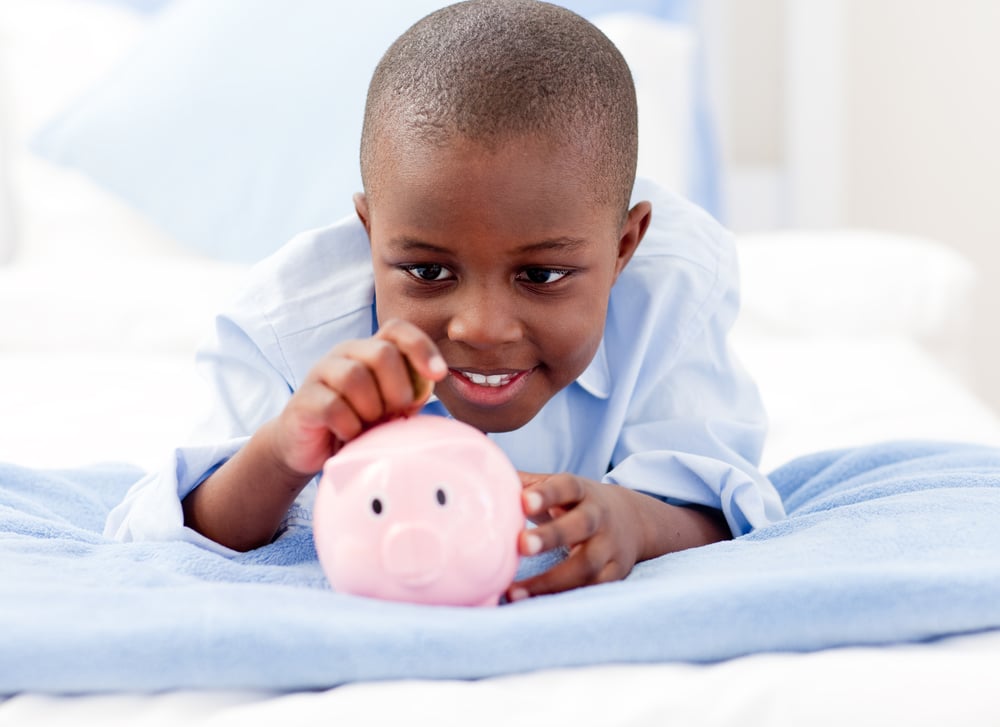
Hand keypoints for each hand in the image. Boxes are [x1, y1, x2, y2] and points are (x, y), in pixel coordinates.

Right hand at [270, 319, 446, 476]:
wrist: (311, 448)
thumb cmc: (358, 423)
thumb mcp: (390, 407)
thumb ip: (410, 392)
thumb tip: (430, 381)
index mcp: (370, 350)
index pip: (398, 329)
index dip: (421, 347)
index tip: (438, 374)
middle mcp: (345, 353)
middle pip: (382, 353)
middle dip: (397, 390)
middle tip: (394, 415)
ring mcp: (321, 372)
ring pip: (355, 377)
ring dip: (371, 409)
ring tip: (368, 426)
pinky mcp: (304, 399)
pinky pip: (334, 407)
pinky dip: (350, 427)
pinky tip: (349, 436)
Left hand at [506, 472, 732, 600]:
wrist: (633, 520)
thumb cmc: (578, 503)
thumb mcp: (559, 486)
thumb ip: (526, 483)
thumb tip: (483, 474)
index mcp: (582, 491)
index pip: (566, 487)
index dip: (546, 494)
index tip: (522, 502)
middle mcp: (600, 517)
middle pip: (580, 525)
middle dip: (552, 536)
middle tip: (521, 545)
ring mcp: (610, 547)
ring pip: (587, 565)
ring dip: (551, 581)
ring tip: (514, 592)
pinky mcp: (615, 573)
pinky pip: (591, 589)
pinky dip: (564, 598)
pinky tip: (535, 604)